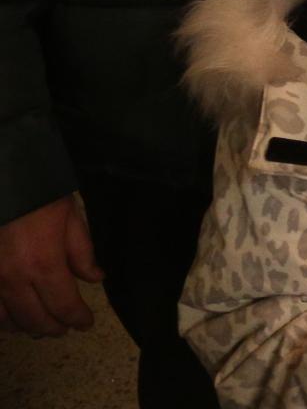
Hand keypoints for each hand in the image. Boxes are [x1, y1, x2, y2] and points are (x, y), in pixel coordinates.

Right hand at [0, 196, 102, 336]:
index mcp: (43, 264)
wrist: (3, 179)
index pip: (64, 305)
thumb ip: (82, 253)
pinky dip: (1, 318)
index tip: (86, 323)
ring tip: (40, 324)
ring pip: (5, 320)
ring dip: (25, 326)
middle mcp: (13, 279)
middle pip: (34, 319)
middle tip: (65, 328)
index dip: (77, 318)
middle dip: (53, 327)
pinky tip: (11, 316)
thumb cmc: (40, 195)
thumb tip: (95, 278)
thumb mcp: (71, 218)